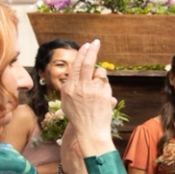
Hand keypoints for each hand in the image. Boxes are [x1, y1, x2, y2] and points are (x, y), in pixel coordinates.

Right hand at [56, 38, 115, 158]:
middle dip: (92, 50)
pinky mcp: (104, 94)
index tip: (86, 46)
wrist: (90, 131)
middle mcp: (80, 87)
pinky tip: (102, 97)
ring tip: (97, 89)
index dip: (82, 54)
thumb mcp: (67, 102)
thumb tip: (79, 73)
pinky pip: (106, 83)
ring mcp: (93, 90)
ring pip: (99, 73)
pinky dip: (105, 86)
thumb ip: (72, 87)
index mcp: (69, 88)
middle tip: (96, 42)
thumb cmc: (79, 117)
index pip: (75, 66)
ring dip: (100, 76)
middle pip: (87, 63)